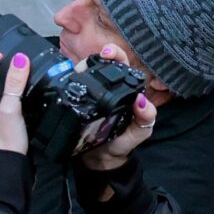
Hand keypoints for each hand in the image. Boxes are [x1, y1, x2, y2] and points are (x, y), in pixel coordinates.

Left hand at [0, 53, 31, 154]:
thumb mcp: (12, 107)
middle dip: (9, 88)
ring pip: (0, 105)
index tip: (18, 70)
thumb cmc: (6, 139)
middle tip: (26, 85)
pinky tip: (24, 117)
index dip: (3, 74)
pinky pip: (2, 118)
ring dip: (11, 102)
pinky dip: (12, 114)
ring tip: (27, 100)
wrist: (7, 168)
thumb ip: (15, 83)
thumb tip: (19, 59)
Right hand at [78, 45, 157, 171]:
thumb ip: (146, 118)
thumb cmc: (123, 141)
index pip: (122, 66)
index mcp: (124, 90)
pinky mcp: (74, 100)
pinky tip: (67, 79)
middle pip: (102, 63)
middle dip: (101, 55)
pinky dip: (67, 79)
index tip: (111, 55)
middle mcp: (106, 87)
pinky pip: (69, 85)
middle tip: (101, 55)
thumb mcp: (140, 132)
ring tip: (80, 69)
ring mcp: (88, 92)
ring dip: (82, 65)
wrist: (100, 158)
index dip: (117, 56)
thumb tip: (142, 101)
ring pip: (84, 71)